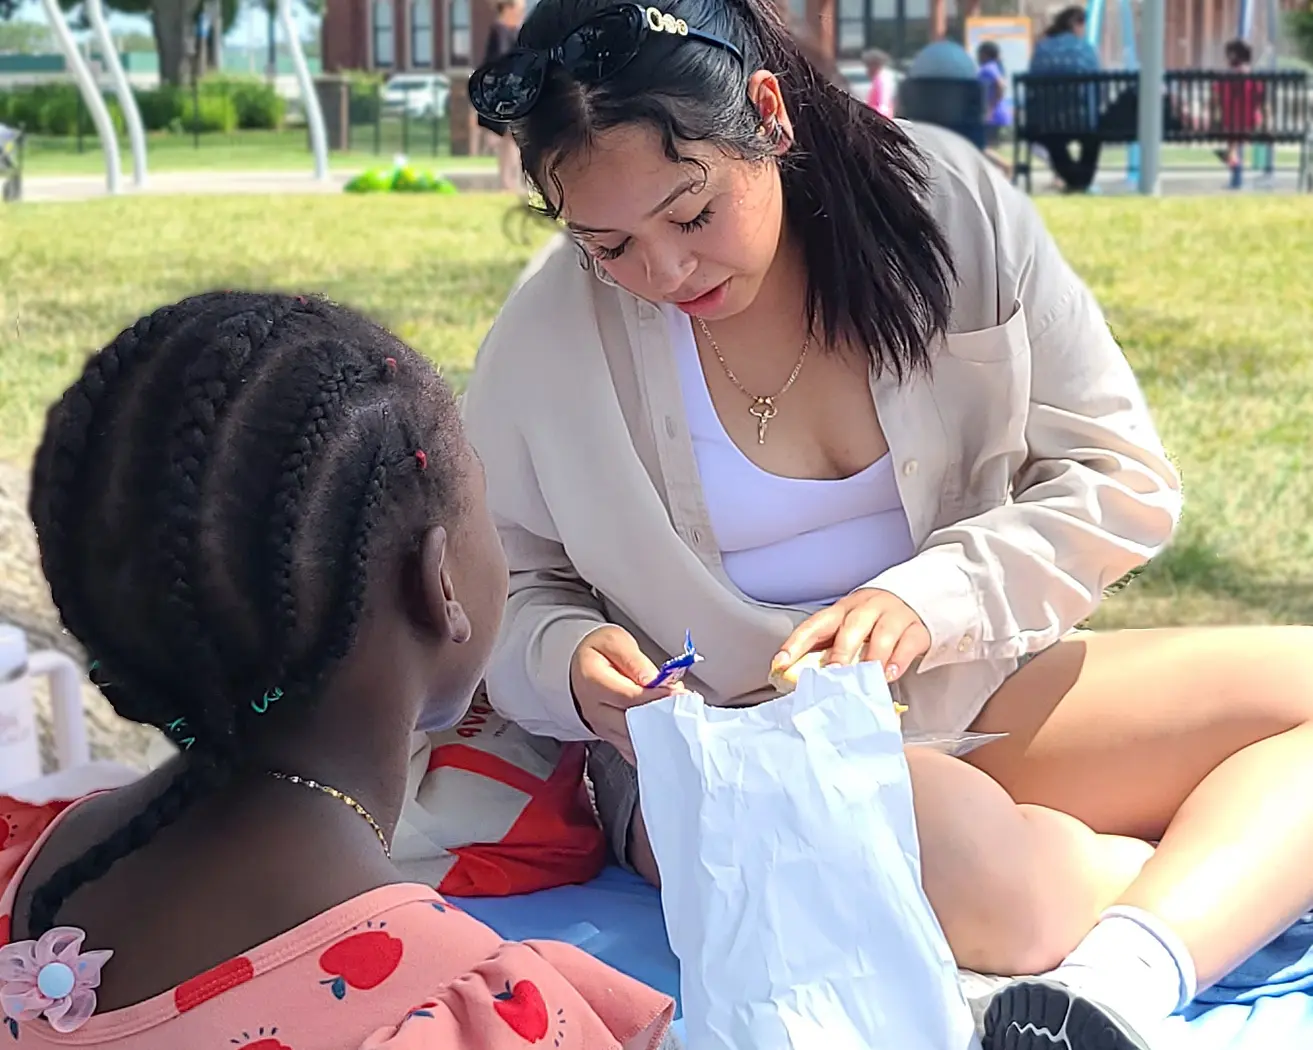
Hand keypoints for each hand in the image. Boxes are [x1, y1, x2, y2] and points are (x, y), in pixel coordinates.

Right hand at [570, 626, 676, 763]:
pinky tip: (668, 733)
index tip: (678, 693)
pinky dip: (652, 744)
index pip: (628, 696)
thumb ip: (635, 660)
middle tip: (684, 707)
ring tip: (679, 716)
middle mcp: (594, 710)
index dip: (655, 696)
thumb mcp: (615, 642)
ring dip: (659, 731)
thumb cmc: (599, 652)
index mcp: (592, 682)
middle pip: (632, 724)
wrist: (580, 668)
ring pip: (634, 740)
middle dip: (661, 716)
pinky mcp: (611, 738)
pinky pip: (633, 749)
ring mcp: (602, 728)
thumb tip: (654, 680)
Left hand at [776, 588, 930, 682]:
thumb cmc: (873, 622)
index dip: (796, 643)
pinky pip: (908, 642)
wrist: (916, 600)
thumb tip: (795, 676)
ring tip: (866, 677)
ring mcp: (894, 616)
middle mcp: (866, 608)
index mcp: (842, 609)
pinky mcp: (916, 629)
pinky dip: (899, 660)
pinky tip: (890, 674)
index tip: (780, 663)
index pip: (815, 624)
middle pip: (851, 626)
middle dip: (840, 651)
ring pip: (883, 633)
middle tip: (833, 673)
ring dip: (872, 656)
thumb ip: (827, 650)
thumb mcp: (848, 629)